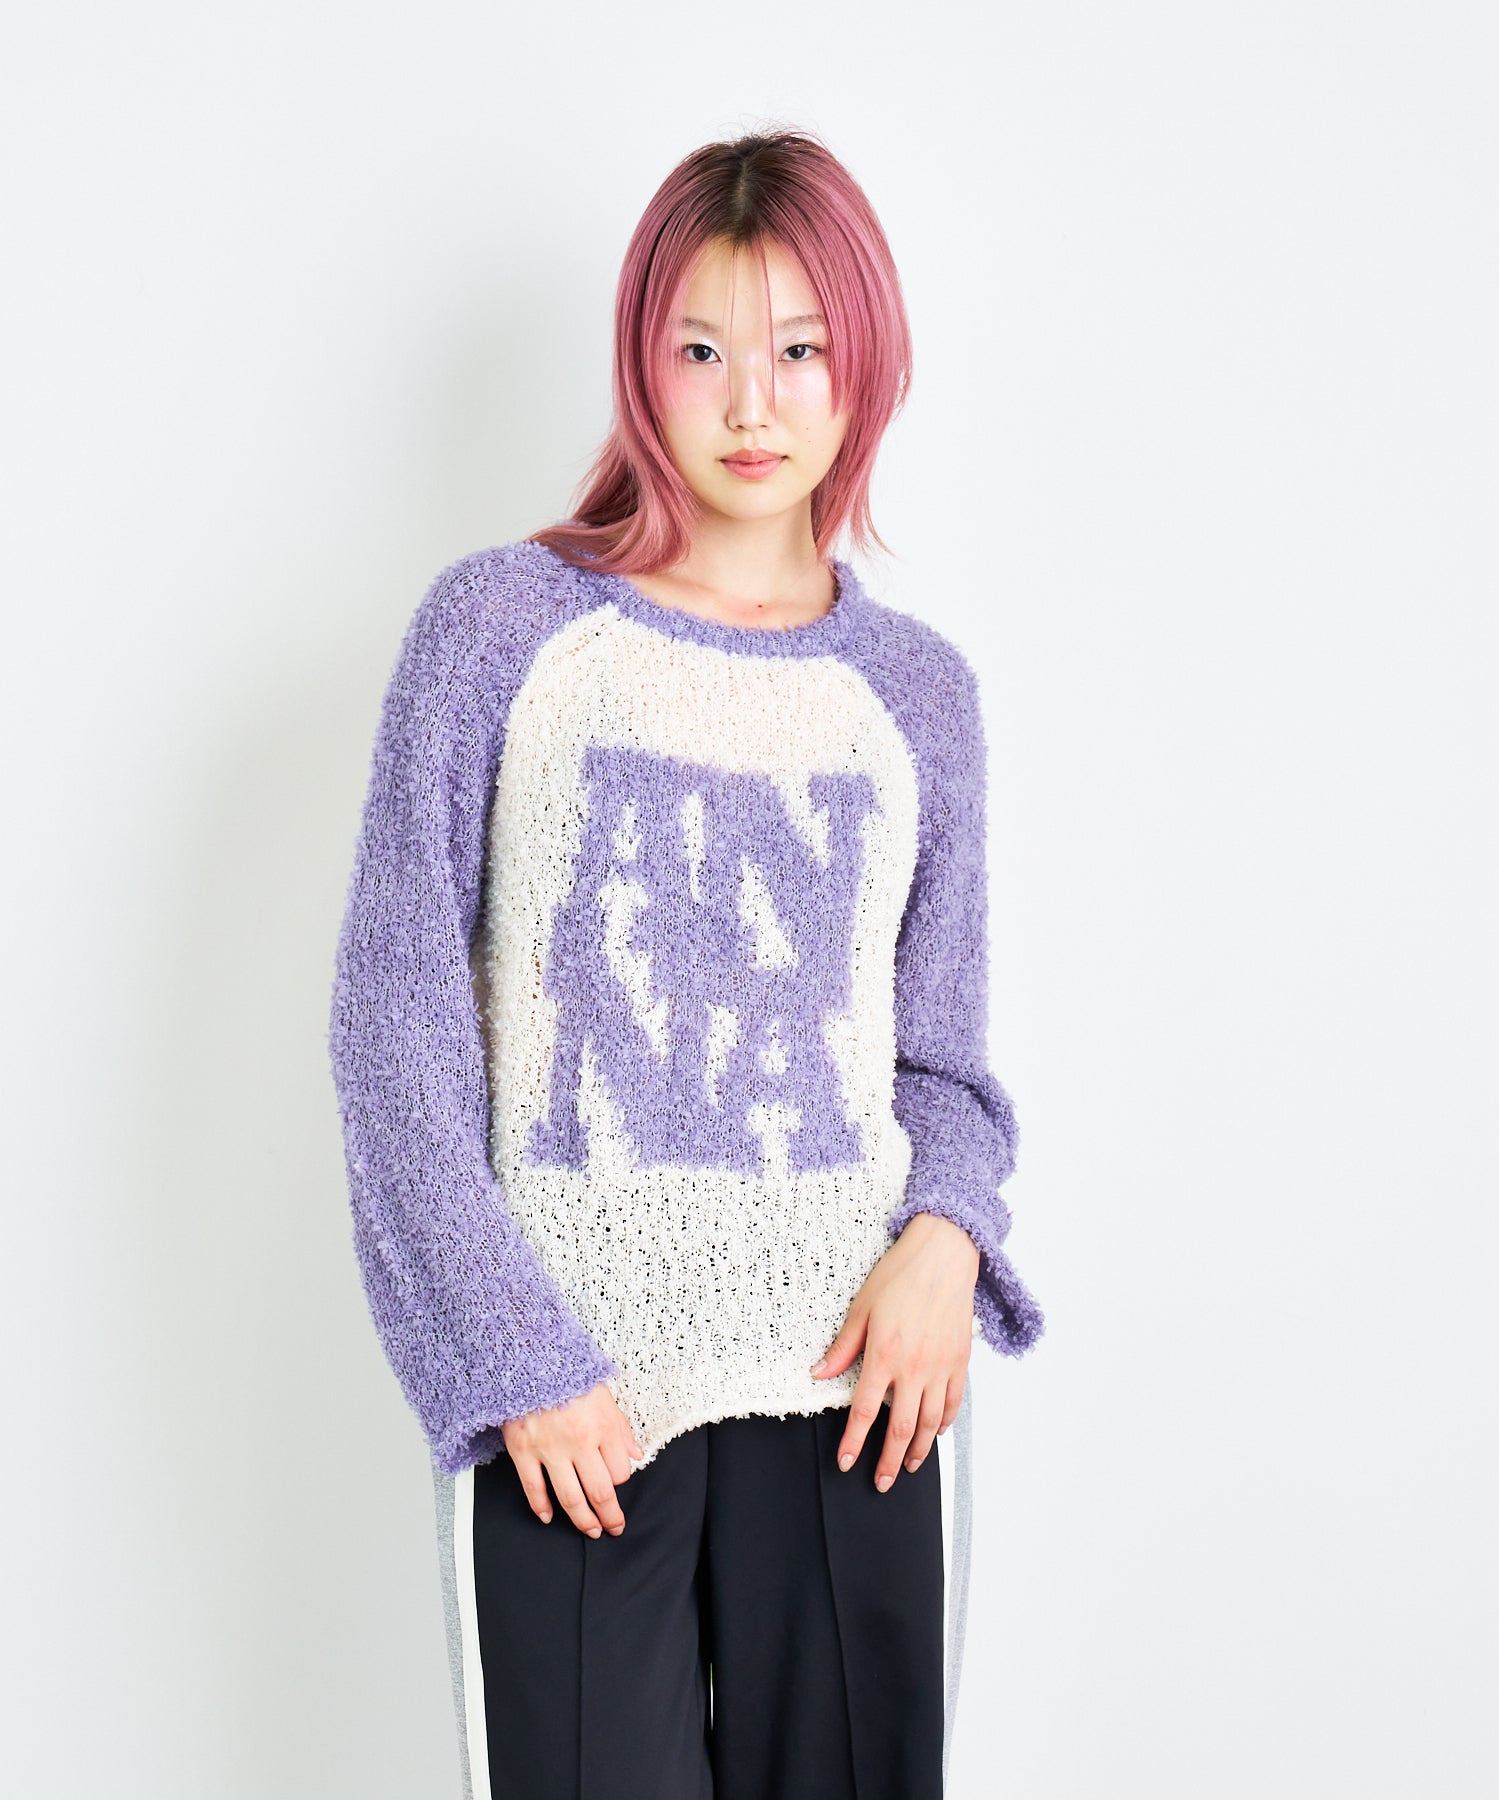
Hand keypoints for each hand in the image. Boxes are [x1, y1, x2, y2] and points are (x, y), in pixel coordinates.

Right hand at [501, 1383, 645, 1537]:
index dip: (621, 1480)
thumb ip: (620, 1428)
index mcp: (602, 1425)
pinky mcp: (523, 1451)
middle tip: (614, 1527)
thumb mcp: (603, 1394)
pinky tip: (548, 1517)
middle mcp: (579, 1441)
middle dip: (610, 1516)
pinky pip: (534, 1488)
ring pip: (571, 1498)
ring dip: (583, 1520)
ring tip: (591, 1531)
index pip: (620, 1471)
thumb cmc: (567, 1373)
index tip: (615, 1481)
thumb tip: (635, 1456)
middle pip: (600, 1492)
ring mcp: (549, 1449)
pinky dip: (541, 1507)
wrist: (527, 1356)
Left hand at [810, 1212, 978, 1490]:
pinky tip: (936, 1433)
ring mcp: (941, 1366)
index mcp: (885, 1355)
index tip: (847, 1462)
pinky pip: (954, 1402)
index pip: (864, 1411)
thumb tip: (819, 1374)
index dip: (854, 1441)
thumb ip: (843, 1347)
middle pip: (901, 1428)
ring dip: (919, 1450)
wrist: (944, 1254)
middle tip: (882, 1482)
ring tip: (910, 1466)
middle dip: (890, 1461)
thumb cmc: (900, 1275)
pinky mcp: (960, 1361)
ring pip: (930, 1422)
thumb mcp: (862, 1307)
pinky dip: (945, 1423)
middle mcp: (915, 1367)